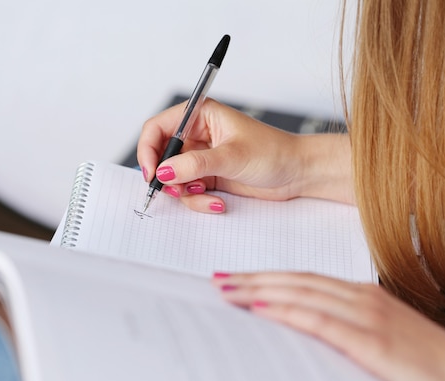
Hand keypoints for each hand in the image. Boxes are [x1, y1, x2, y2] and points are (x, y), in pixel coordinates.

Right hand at [137, 99, 353, 212]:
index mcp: (199, 115)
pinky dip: (198, 201)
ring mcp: (200, 159)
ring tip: (207, 195)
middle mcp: (195, 135)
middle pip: (160, 157)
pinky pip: (188, 192)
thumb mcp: (232, 156)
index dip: (148, 150)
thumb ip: (196, 164)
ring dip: (185, 193)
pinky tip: (218, 202)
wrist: (296, 173)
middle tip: (177, 190)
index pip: (157, 128)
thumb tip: (164, 172)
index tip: (152, 173)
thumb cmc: (273, 152)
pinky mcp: (207, 177)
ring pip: (173, 179)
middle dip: (167, 177)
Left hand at [212, 272, 444, 380]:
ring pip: (301, 293)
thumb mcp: (378, 335)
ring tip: (227, 290)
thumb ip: (343, 325)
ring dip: (259, 289)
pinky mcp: (372, 340)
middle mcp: (359, 297)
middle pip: (294, 281)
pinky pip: (320, 320)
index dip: (265, 276)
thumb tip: (300, 325)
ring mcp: (366, 315)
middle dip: (252, 279)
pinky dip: (287, 310)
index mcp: (360, 294)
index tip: (234, 277)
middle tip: (217, 279)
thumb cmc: (423, 360)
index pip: (301, 279)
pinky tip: (261, 308)